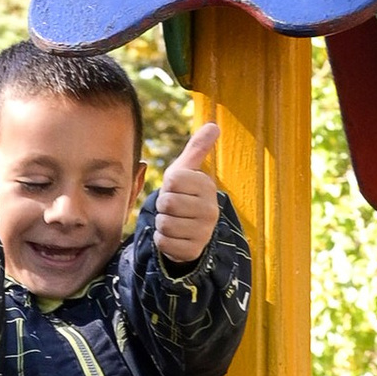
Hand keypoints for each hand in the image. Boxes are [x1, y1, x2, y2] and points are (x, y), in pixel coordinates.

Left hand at [152, 118, 222, 267]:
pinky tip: (173, 236)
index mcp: (207, 186)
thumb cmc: (184, 194)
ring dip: (162, 223)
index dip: (167, 186)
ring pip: (164, 224)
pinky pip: (164, 243)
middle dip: (163, 206)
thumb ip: (197, 148)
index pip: (172, 181)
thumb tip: (214, 125)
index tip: (176, 190)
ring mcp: (204, 232)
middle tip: (172, 208)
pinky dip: (162, 240)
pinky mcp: (193, 251)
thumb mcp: (187, 171)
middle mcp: (210, 210)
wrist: (189, 231)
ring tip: (173, 221)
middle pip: (167, 203)